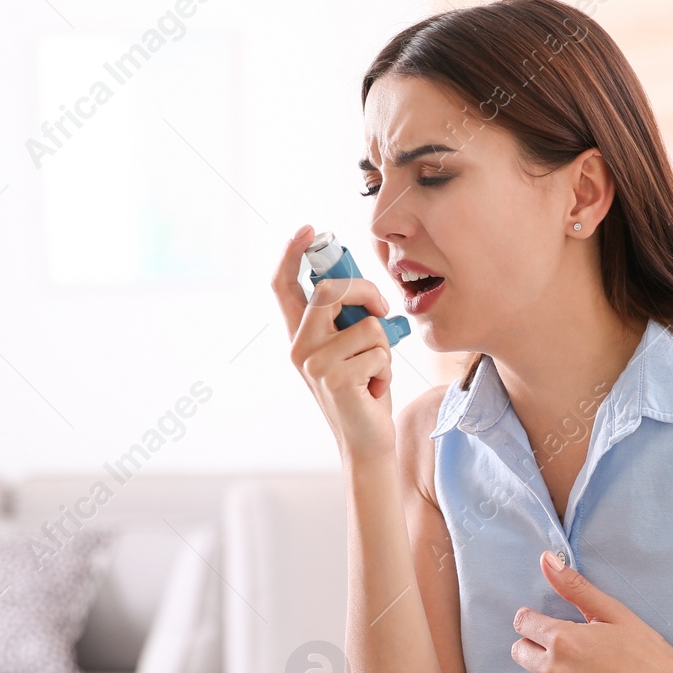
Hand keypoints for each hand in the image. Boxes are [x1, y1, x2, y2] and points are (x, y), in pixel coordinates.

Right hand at [271, 223, 396, 463]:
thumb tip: (363, 290)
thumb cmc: (365, 392)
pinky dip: (388, 370)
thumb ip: (347, 321)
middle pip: (330, 290)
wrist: (367, 441)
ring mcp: (314, 363)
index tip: (309, 230)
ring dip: (384, 349)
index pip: (284, 286)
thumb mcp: (352, 350)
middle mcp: (299, 347)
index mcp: (300, 335)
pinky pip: (379, 351)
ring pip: (367, 325)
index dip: (292, 254)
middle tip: (383, 311)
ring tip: (374, 373)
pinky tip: (374, 391)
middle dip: (366, 292)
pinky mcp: (335, 378)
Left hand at [510, 550, 672, 672]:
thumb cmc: (646, 651)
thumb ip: (574, 587)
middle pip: (521, 652)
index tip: (552, 623)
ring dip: (554, 672)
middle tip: (573, 647)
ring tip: (590, 672)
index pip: (522, 623)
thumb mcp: (613, 612)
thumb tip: (546, 559)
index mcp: (562, 641)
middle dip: (538, 645)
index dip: (536, 620)